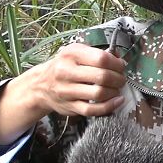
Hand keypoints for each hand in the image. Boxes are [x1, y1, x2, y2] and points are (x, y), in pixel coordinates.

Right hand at [0, 44, 126, 143]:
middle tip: (121, 79)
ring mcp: (67, 91)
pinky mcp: (70, 107)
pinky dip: (109, 106)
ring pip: (99, 93)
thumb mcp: (76, 52)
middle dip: (118, 79)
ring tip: (117, 89)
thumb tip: (120, 60)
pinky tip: (117, 101)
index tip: (121, 66)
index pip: (101, 58)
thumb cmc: (65, 66)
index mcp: (71, 54)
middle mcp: (66, 72)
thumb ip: (96, 54)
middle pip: (102, 76)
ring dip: (114, 92)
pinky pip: (93, 110)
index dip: (117, 64)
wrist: (41, 85)